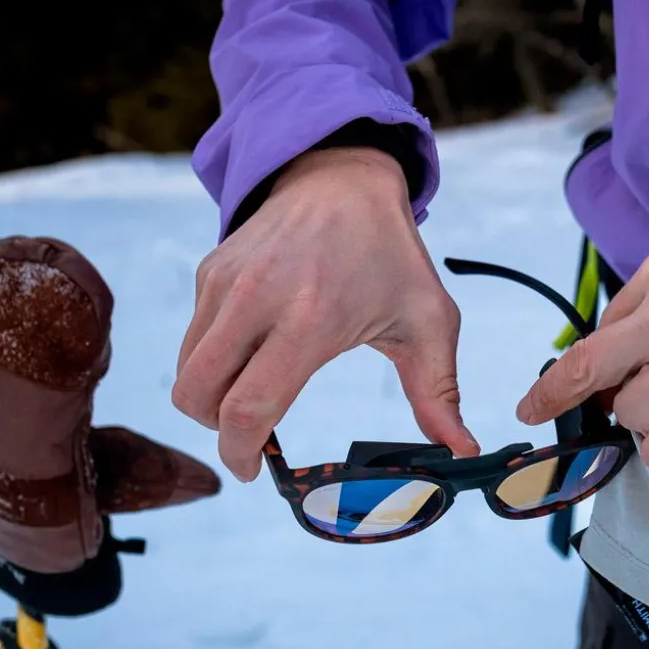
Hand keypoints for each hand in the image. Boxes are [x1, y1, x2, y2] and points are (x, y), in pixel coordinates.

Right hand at [172, 146, 478, 481]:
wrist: (341, 178)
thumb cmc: (390, 254)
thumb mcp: (427, 318)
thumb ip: (438, 390)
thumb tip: (461, 449)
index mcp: (312, 319)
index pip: (248, 407)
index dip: (240, 453)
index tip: (252, 470)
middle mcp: (257, 298)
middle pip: (196, 396)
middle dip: (217, 432)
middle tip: (251, 434)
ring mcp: (225, 281)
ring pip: (186, 370)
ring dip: (210, 396)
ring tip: (253, 392)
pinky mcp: (210, 269)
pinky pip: (192, 336)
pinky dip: (211, 359)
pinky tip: (251, 350)